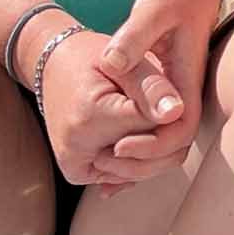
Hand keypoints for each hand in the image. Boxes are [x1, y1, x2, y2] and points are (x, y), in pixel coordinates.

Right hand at [36, 33, 168, 187]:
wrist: (56, 68)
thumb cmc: (91, 60)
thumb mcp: (124, 64)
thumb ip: (151, 88)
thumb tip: (176, 113)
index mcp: (91, 117)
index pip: (155, 128)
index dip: (171, 110)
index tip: (169, 92)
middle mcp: (77, 148)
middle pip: (150, 156)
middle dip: (166, 133)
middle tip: (159, 104)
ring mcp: (75, 164)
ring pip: (140, 170)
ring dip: (153, 148)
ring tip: (146, 115)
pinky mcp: (76, 172)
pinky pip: (122, 174)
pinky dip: (135, 157)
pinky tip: (137, 133)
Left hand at [88, 0, 221, 195]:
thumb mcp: (153, 10)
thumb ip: (134, 38)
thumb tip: (111, 64)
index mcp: (184, 82)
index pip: (177, 132)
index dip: (149, 146)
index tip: (116, 144)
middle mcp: (185, 97)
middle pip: (173, 150)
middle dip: (140, 165)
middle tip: (102, 163)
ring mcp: (178, 99)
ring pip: (165, 148)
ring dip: (136, 165)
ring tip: (101, 171)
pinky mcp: (168, 98)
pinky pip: (157, 136)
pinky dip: (136, 154)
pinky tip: (108, 163)